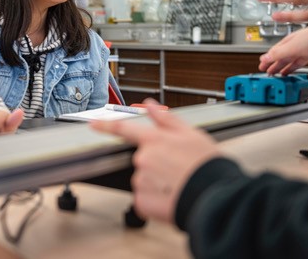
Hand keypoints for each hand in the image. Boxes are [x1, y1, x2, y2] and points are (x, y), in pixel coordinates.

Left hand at [91, 100, 220, 222]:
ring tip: (176, 185)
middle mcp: (143, 158)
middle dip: (155, 165)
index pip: (123, 129)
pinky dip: (155, 201)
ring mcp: (140, 180)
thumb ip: (166, 119)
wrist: (214, 196)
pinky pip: (144, 200)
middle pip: (141, 160)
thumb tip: (151, 105)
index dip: (106, 126)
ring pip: (143, 181)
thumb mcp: (190, 134)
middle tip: (176, 171)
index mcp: (153, 140)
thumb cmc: (206, 165)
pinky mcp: (141, 201)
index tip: (93, 124)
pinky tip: (171, 198)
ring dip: (156, 184)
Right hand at [258, 21, 307, 74]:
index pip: (276, 52)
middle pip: (286, 58)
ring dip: (290, 68)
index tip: (262, 66)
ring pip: (298, 62)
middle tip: (270, 72)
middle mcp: (301, 46)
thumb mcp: (292, 46)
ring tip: (285, 74)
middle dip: (277, 65)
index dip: (268, 59)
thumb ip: (278, 53)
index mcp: (291, 42)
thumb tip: (264, 58)